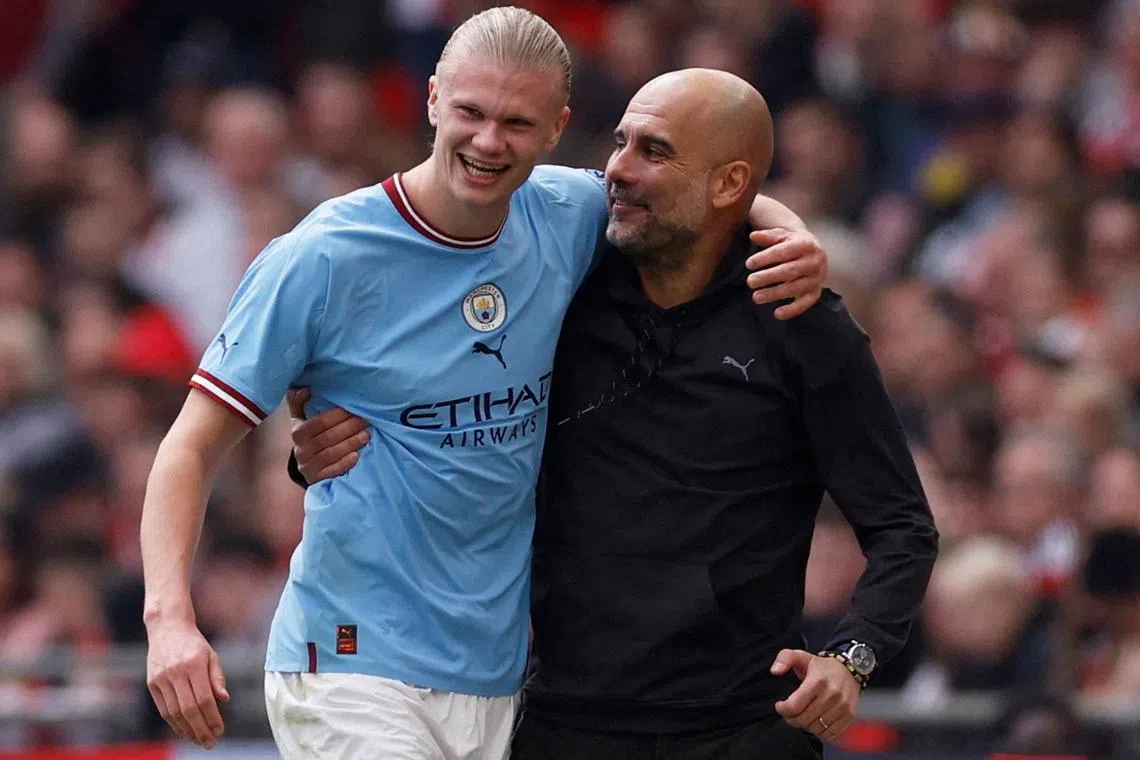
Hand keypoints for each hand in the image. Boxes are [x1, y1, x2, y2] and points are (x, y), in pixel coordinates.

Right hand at [146, 619, 228, 747]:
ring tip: (199, 739)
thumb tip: (224, 699)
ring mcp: (161, 678)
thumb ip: (217, 678)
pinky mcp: (152, 683)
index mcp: (194, 664)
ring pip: (174, 712)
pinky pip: (163, 709)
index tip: (220, 730)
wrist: (167, 627)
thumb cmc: (194, 643)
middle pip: (188, 709)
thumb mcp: (211, 655)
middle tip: (210, 742)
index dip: (212, 717)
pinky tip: (184, 730)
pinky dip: (174, 723)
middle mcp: (176, 672)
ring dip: (187, 730)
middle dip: (200, 729)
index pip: (204, 699)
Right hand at [287, 387, 369, 483]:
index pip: (318, 423)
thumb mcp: (301, 418)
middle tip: (365, 420)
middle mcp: (300, 450)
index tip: (353, 408)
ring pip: (330, 454)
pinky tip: (357, 456)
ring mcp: (308, 466)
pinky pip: (331, 472)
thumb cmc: (310, 436)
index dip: (336, 415)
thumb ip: (298, 402)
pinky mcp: (316, 480)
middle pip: (327, 438)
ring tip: (366, 435)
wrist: (308, 465)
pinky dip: (344, 463)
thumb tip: (304, 389)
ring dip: (350, 444)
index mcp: (297, 432)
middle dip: (348, 428)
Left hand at [745, 228, 827, 319]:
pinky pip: (806, 303)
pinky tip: (777, 314)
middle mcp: (815, 261)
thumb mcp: (781, 235)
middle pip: (790, 271)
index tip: (749, 264)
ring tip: (756, 297)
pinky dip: (793, 310)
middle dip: (768, 277)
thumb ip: (768, 236)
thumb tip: (753, 235)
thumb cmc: (792, 243)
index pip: (784, 252)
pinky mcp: (816, 291)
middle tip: (750, 282)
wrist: (814, 251)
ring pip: (795, 288)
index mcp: (806, 244)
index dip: (766, 258)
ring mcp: (817, 278)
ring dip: (775, 294)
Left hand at [771, 649, 859, 743]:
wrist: (849, 670)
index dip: (783, 709)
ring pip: (816, 728)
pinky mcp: (848, 716)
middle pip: (803, 719)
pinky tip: (816, 721)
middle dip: (791, 719)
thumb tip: (774, 671)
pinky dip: (820, 732)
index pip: (794, 706)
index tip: (780, 706)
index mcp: (818, 681)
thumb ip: (784, 659)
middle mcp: (832, 695)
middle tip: (790, 713)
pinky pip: (829, 734)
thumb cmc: (822, 666)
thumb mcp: (801, 655)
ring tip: (803, 715)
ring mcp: (842, 707)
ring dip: (805, 725)